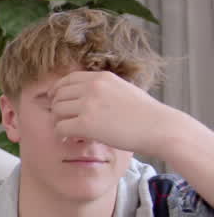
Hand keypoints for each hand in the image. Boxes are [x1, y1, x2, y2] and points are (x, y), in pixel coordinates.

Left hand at [49, 71, 177, 156]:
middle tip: (66, 121)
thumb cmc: (146, 114)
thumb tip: (85, 95)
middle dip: (59, 109)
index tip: (57, 101)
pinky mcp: (86, 123)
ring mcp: (88, 104)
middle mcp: (92, 87)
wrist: (160, 128)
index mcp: (101, 77)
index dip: (58, 91)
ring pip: (56, 111)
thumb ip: (103, 89)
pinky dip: (62, 135)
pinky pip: (60, 128)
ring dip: (61, 122)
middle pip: (58, 96)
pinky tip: (70, 139)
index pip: (67, 79)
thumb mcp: (123, 89)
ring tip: (71, 131)